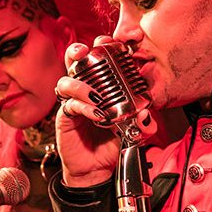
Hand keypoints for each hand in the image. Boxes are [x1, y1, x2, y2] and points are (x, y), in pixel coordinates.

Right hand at [55, 37, 156, 186]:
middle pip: (74, 61)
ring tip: (95, 96)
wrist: (97, 168)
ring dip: (80, 85)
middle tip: (85, 52)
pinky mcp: (65, 117)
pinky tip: (96, 115)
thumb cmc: (112, 143)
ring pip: (66, 81)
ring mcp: (73, 102)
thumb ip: (144, 123)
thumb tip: (147, 116)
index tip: (114, 43)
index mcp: (101, 85)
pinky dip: (84, 107)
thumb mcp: (135, 131)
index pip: (99, 59)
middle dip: (78, 51)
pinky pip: (70, 105)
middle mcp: (84, 90)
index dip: (103, 47)